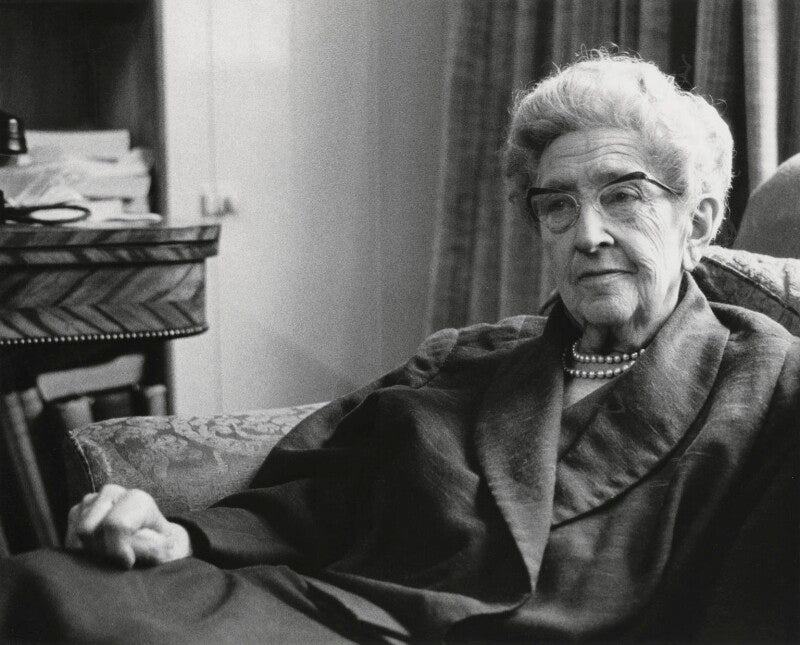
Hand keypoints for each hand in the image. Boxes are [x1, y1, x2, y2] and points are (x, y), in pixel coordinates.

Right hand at [65, 484, 192, 568]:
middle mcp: (113, 492)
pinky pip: (68, 536)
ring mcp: (92, 499)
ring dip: (89, 551)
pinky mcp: (77, 511)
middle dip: (99, 551)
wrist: (152, 542)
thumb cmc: (160, 547)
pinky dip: (79, 549)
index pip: (115, 524)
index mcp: (137, 499)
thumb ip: (151, 549)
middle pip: (87, 529)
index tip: (128, 562)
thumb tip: (127, 549)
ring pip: (76, 534)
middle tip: (115, 560)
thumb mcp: (166, 551)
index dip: (118, 551)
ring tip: (109, 555)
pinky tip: (97, 552)